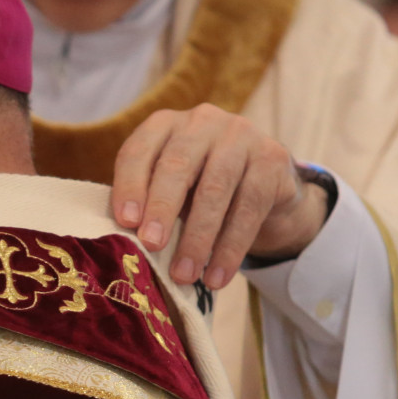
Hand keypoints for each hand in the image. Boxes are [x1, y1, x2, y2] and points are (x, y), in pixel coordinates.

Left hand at [112, 104, 327, 288]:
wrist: (266, 188)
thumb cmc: (201, 190)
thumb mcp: (171, 191)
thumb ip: (149, 205)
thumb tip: (126, 243)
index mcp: (165, 124)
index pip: (140, 150)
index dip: (130, 185)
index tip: (125, 221)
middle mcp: (202, 121)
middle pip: (178, 165)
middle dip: (162, 208)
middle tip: (151, 245)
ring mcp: (241, 135)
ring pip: (215, 189)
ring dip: (197, 238)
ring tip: (184, 274)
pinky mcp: (272, 159)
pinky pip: (249, 208)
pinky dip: (230, 248)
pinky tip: (216, 276)